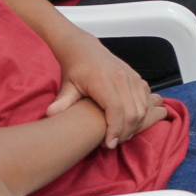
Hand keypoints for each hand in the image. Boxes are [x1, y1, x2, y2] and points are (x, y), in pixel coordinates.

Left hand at [48, 40, 162, 147]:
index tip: (108, 145)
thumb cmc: (75, 70)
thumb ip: (62, 101)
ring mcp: (133, 77)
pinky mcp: (138, 79)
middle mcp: (122, 78)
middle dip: (125, 132)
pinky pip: (145, 101)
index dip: (114, 130)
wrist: (85, 50)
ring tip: (118, 135)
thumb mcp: (67, 85)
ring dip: (134, 126)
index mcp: (104, 80)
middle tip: (112, 143)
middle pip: (133, 112)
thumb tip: (50, 114)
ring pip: (142, 108)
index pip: (117, 110)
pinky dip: (140, 115)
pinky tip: (127, 123)